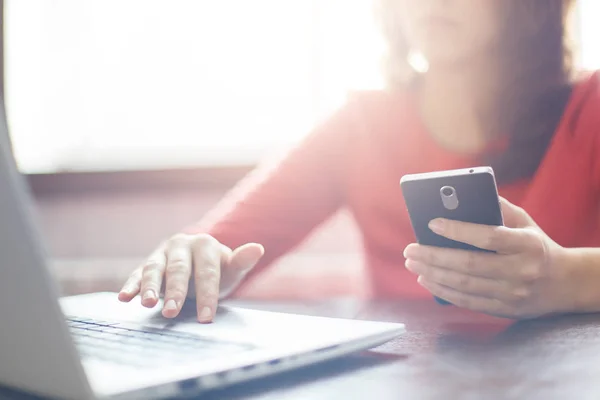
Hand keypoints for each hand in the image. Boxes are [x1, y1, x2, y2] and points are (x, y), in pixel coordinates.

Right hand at [118, 234, 263, 322]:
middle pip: (179, 269)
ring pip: (155, 269)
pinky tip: (124, 298)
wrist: (198, 267)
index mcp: (205, 244)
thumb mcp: (232, 269)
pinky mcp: (146, 264)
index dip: (207, 295)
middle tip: (173, 313)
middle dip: (176, 291)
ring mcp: (162, 254)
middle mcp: (181, 245)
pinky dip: (131, 285)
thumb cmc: (218, 271)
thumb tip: (257, 248)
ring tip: (147, 303)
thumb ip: (242, 261)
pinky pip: (137, 274)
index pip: (207, 271)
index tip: (206, 318)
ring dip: (149, 286)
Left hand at [403, 197, 572, 318]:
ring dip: (433, 274)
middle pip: (469, 265)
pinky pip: (467, 302)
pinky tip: (426, 280)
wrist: (565, 283)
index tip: (431, 223)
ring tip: (413, 263)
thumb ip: (497, 207)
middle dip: (434, 256)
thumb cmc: (535, 245)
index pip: (488, 237)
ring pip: (464, 285)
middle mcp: (521, 271)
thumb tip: (462, 196)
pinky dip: (442, 291)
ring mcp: (513, 294)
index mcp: (527, 244)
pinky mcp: (504, 309)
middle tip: (410, 249)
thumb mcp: (524, 222)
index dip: (458, 231)